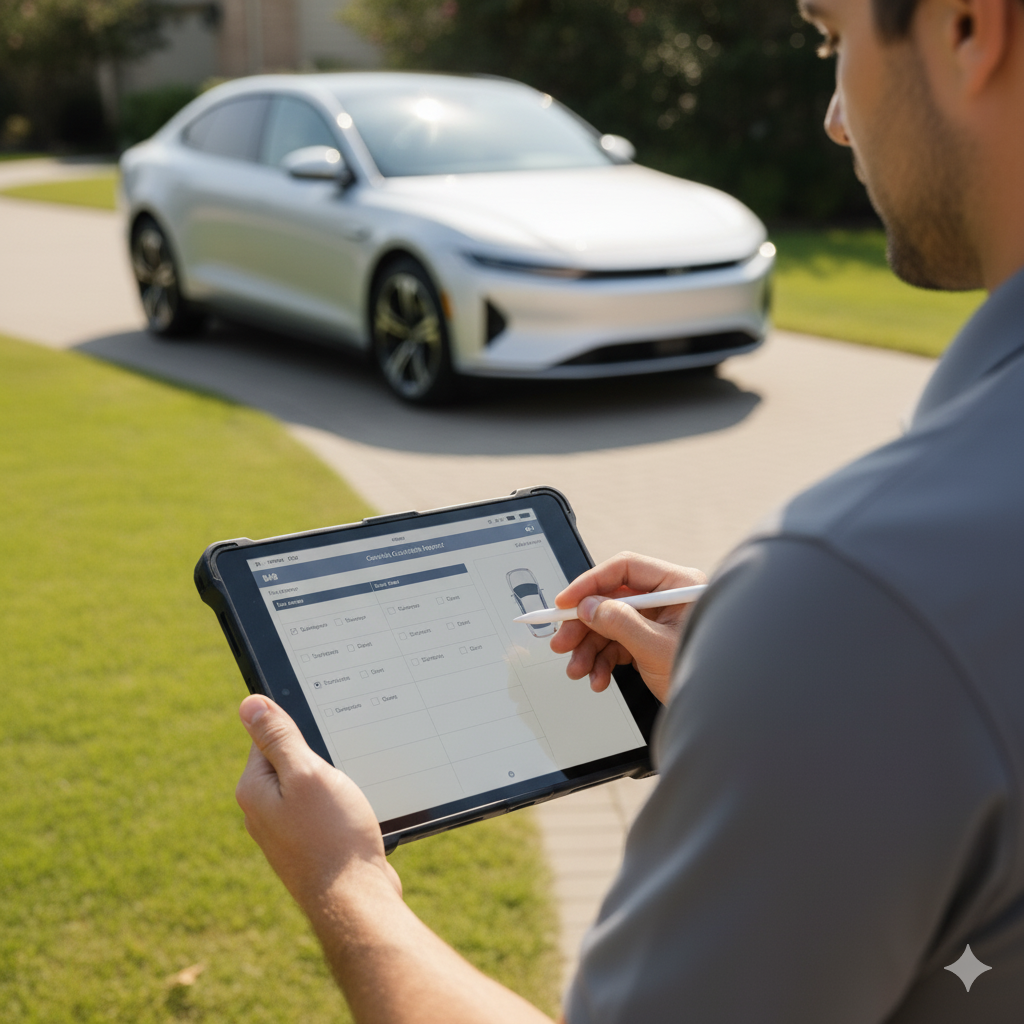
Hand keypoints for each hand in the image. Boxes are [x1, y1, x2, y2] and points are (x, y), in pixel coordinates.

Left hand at [235, 695, 401, 910]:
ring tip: (350, 797)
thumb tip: (248, 703)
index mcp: (254, 790)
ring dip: (333, 784)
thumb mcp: (307, 774)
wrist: (356, 901)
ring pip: (310, 788)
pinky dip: (340, 807)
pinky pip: (322, 813)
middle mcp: (262, 813)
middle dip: (319, 758)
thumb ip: (278, 738)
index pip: (268, 738)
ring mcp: (285, 833)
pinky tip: (355, 816)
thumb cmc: (332, 836)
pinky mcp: (308, 848)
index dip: (300, 731)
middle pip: (290, 763)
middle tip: (342, 769)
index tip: (325, 738)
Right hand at [550, 552, 705, 703]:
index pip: (625, 569)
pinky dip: (602, 662)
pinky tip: (598, 678)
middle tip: (563, 641)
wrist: (722, 711)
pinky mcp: (649, 642)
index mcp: (677, 586)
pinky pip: (616, 645)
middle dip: (584, 625)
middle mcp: (666, 599)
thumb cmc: (708, 675)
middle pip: (611, 599)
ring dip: (589, 649)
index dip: (591, 583)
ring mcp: (657, 622)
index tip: (566, 602)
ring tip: (578, 669)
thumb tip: (589, 607)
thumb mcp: (657, 647)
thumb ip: (621, 623)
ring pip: (609, 625)